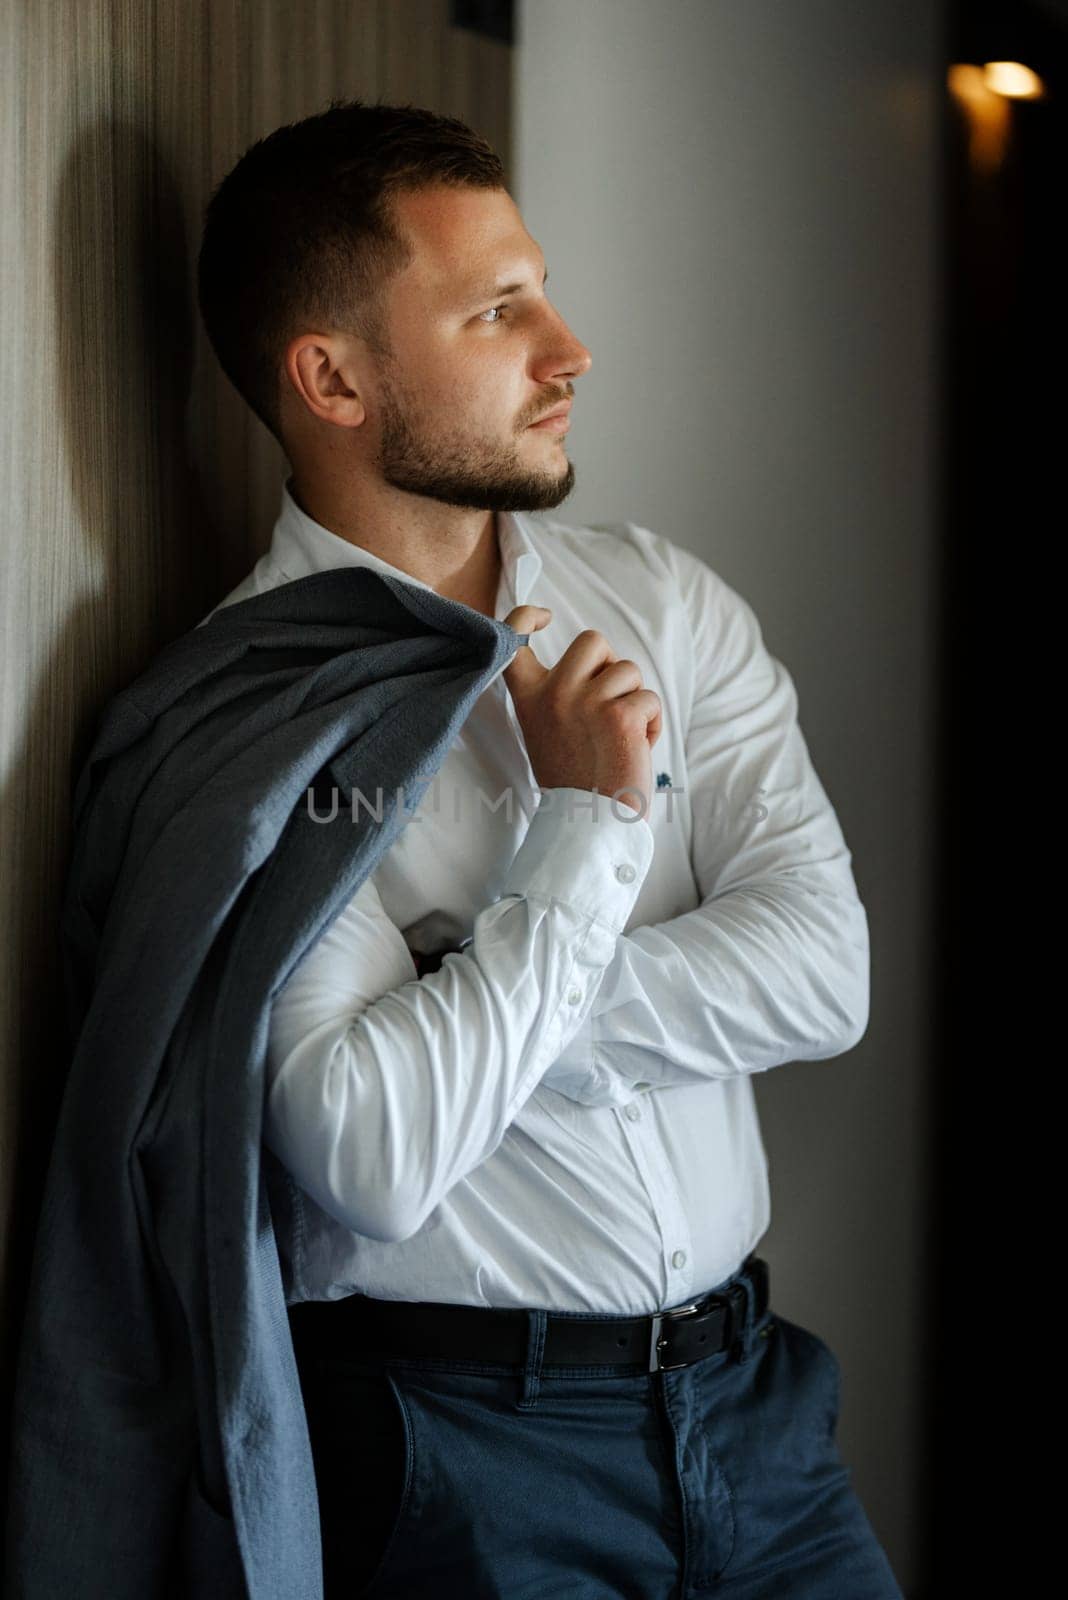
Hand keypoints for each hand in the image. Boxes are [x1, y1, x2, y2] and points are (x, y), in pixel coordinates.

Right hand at [501, 606, 661, 817]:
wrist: (589, 824)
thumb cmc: (574, 782)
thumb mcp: (546, 733)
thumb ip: (558, 698)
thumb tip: (594, 667)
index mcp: (529, 698)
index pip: (514, 638)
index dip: (526, 617)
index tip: (543, 616)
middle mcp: (553, 693)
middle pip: (592, 640)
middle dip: (610, 664)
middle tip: (609, 701)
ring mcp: (586, 702)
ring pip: (628, 670)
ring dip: (635, 700)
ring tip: (622, 736)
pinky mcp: (620, 716)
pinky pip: (649, 698)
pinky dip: (651, 723)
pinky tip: (638, 748)